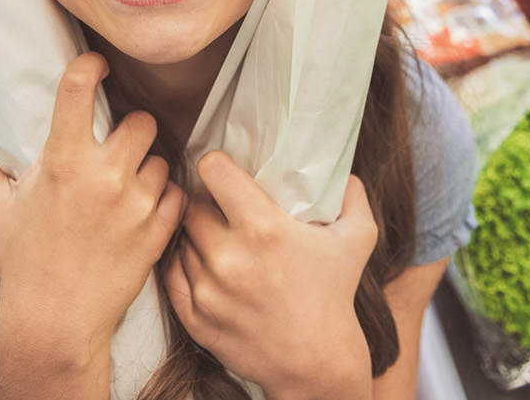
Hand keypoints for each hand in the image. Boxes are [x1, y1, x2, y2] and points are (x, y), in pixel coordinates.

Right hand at [0, 52, 185, 370]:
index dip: (90, 65)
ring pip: (160, 158)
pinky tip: (142, 209)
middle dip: (129, 128)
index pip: (79, 87)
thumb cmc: (17, 264)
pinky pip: (175, 193)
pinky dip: (162, 197)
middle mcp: (103, 176)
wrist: (53, 324)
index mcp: (61, 162)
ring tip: (126, 186)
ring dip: (146, 166)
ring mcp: (135, 204)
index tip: (96, 65)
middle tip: (116, 146)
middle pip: (140, 120)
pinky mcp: (157, 231)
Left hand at [164, 153, 375, 398]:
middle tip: (219, 206)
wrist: (316, 363)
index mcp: (263, 229)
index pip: (213, 170)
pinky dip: (184, 264)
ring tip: (216, 237)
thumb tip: (344, 172)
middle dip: (204, 201)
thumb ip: (352, 197)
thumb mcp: (357, 239)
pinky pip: (172, 274)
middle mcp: (229, 257)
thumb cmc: (335, 297)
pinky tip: (203, 262)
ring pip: (181, 239)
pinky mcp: (195, 317)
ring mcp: (208, 290)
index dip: (216, 165)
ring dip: (194, 234)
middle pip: (192, 204)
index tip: (224, 172)